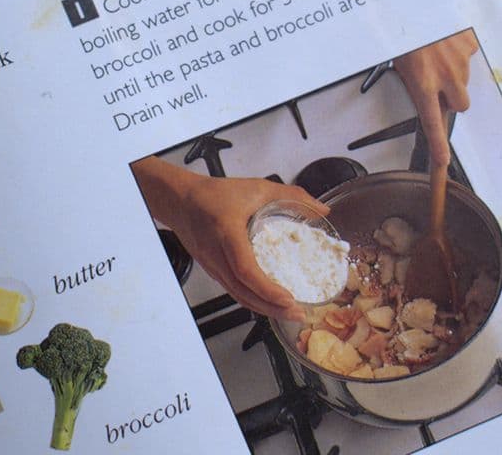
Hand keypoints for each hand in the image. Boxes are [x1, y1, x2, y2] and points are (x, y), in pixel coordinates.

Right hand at [131, 160, 324, 318]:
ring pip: (238, 296)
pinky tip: (269, 304)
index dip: (267, 288)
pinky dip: (253, 301)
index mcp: (227, 233)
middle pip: (243, 292)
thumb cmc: (214, 194)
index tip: (288, 297)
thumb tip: (321, 210)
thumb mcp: (257, 188)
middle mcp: (217, 255)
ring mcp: (213, 267)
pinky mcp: (213, 271)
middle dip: (272, 307)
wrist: (180, 200)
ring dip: (264, 309)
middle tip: (298, 313)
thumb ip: (291, 196)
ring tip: (290, 313)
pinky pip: (234, 291)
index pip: (244, 269)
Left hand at [396, 34, 477, 176]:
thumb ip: (416, 80)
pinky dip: (460, 49)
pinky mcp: (470, 43)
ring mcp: (460, 60)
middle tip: (438, 80)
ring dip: (454, 70)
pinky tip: (447, 37)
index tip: (442, 164)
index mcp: (421, 82)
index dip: (439, 147)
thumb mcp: (400, 59)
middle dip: (453, 98)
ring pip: (465, 78)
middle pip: (461, 104)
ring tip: (436, 49)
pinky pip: (470, 54)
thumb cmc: (402, 27)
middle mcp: (444, 75)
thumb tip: (427, 93)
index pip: (432, 123)